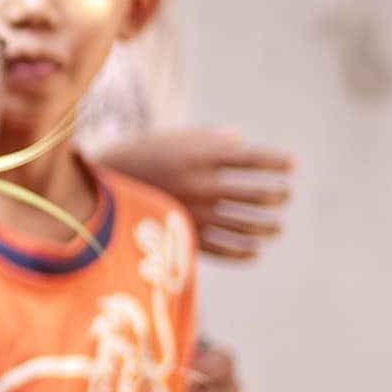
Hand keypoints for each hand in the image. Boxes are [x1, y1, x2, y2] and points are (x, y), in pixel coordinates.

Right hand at [100, 128, 292, 260]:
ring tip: (277, 227)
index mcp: (199, 155)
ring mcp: (194, 213)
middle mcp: (201, 185)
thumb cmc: (138, 159)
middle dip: (278, 196)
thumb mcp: (170, 139)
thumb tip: (239, 140)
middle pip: (257, 194)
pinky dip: (247, 252)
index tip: (292, 166)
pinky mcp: (185, 237)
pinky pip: (226, 250)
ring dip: (270, 227)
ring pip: (248, 225)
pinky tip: (255, 250)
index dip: (278, 163)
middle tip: (284, 196)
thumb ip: (207, 139)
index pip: (252, 159)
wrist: (99, 188)